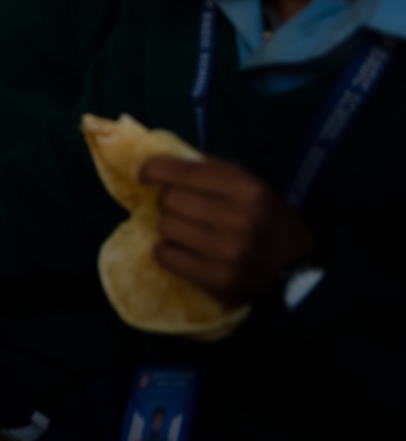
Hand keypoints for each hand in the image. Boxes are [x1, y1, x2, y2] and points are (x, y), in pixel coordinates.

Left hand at [143, 157, 314, 307]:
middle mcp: (238, 219)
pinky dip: (166, 250)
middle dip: (169, 201)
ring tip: (186, 230)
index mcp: (247, 189)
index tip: (143, 173)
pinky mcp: (218, 280)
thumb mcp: (248, 184)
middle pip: (169, 199)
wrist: (296, 266)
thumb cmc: (265, 218)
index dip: (155, 169)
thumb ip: (208, 170)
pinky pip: (166, 256)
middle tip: (180, 209)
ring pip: (165, 227)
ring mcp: (228, 252)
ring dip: (169, 226)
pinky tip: (181, 249)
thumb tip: (160, 160)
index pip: (185, 172)